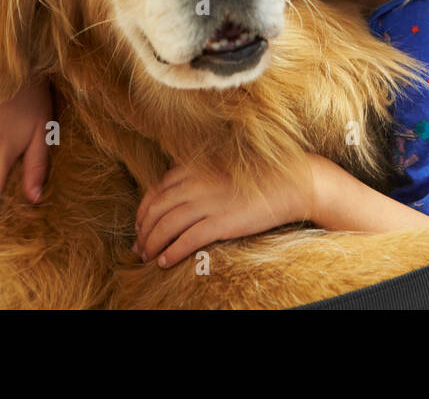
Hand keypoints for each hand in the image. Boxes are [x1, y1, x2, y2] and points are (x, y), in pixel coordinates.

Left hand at [134, 156, 316, 266]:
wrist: (290, 183)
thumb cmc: (260, 175)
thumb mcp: (223, 166)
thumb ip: (200, 173)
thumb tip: (179, 187)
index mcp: (195, 168)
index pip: (156, 190)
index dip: (143, 209)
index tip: (140, 223)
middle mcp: (196, 184)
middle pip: (156, 209)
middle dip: (143, 230)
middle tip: (138, 245)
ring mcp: (206, 203)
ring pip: (165, 226)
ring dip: (152, 244)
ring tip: (147, 256)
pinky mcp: (219, 223)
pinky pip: (185, 241)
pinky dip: (171, 252)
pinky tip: (164, 261)